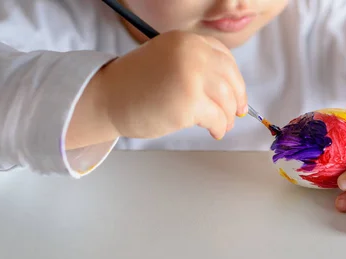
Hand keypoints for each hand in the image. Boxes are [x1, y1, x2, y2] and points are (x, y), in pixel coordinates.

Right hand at [66, 30, 246, 149]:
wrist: (107, 98)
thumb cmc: (133, 85)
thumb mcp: (166, 60)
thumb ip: (193, 65)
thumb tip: (224, 88)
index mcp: (186, 41)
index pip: (224, 56)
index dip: (234, 78)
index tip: (237, 92)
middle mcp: (191, 54)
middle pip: (230, 78)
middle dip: (237, 99)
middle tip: (237, 113)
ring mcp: (191, 77)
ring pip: (227, 100)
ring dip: (227, 116)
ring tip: (222, 125)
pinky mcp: (189, 103)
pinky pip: (217, 118)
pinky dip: (219, 127)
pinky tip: (214, 131)